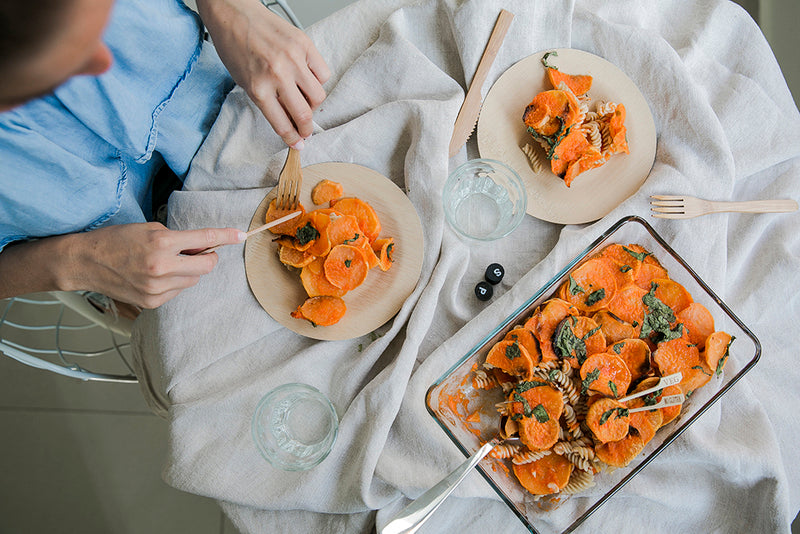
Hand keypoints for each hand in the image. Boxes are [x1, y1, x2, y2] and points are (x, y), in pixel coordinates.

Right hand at [66, 223, 246, 307]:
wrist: (86, 262)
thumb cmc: (116, 240)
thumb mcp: (150, 229)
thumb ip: (179, 238)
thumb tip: (204, 245)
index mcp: (161, 244)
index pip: (204, 239)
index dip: (225, 236)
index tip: (240, 235)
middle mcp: (162, 268)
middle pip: (206, 266)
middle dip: (207, 257)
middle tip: (198, 250)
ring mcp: (157, 288)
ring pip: (193, 280)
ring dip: (189, 270)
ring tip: (167, 262)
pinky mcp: (152, 302)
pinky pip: (178, 291)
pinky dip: (175, 282)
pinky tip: (156, 275)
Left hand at [196, 0, 330, 147]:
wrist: (234, 14)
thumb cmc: (235, 46)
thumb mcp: (245, 82)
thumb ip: (268, 102)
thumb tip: (290, 120)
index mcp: (259, 88)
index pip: (283, 123)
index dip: (293, 138)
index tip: (298, 142)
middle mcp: (278, 75)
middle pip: (304, 114)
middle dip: (307, 128)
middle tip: (306, 129)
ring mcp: (293, 59)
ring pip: (318, 95)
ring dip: (313, 104)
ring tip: (304, 100)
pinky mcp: (304, 45)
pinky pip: (323, 73)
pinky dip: (318, 80)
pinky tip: (307, 78)